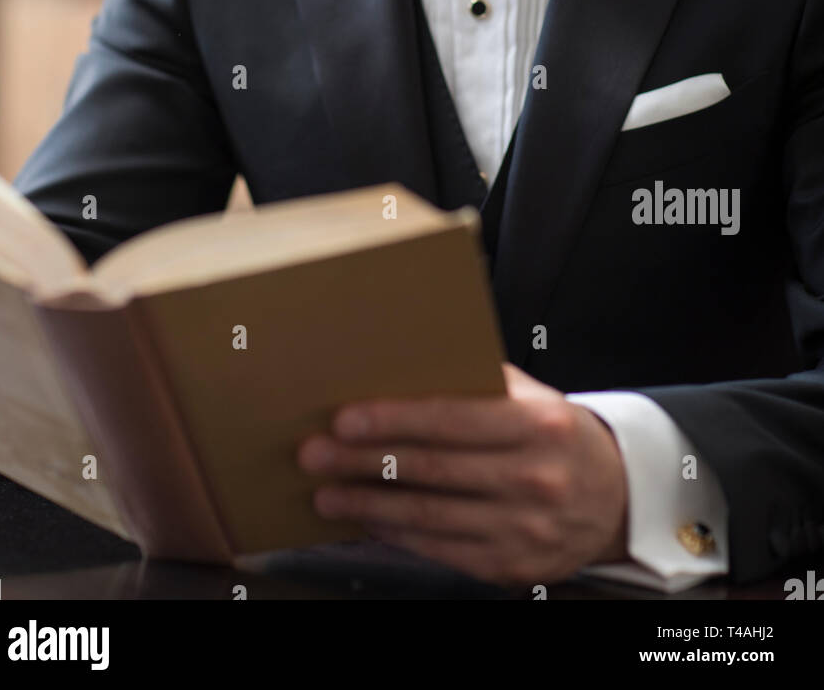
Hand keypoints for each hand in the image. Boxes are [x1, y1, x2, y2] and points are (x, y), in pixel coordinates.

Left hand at [297, 361, 628, 587]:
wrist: (616, 498)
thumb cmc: (558, 435)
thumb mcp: (533, 397)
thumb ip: (480, 382)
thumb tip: (404, 365)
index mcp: (539, 424)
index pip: (452, 420)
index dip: (393, 420)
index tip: (345, 419)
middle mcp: (534, 477)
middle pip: (432, 470)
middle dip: (364, 462)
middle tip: (315, 454)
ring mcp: (524, 527)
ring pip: (429, 516)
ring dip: (368, 504)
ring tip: (326, 492)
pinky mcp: (511, 565)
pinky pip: (441, 550)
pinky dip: (397, 535)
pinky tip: (368, 519)